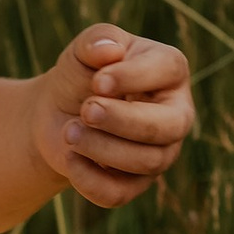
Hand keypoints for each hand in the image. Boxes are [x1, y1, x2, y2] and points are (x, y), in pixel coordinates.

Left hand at [31, 24, 193, 209]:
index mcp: (169, 70)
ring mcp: (161, 151)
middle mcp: (176, 113)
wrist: (58, 113)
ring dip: (101, 148)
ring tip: (69, 132)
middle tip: (85, 110)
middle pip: (168, 126)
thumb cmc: (81, 74)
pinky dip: (91, 180)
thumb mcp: (83, 51)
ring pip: (147, 162)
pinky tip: (70, 159)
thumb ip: (96, 40)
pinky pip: (122, 193)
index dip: (133, 77)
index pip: (168, 70)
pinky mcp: (137, 183)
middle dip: (123, 120)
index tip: (96, 81)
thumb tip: (109, 51)